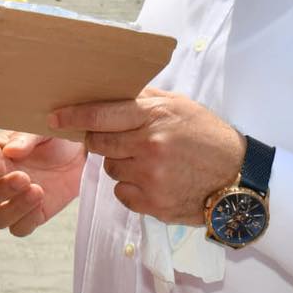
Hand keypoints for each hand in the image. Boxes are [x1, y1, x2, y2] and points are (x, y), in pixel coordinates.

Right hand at [0, 130, 85, 235]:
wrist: (78, 155)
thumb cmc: (53, 138)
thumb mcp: (40, 130)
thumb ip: (25, 138)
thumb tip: (11, 150)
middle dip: (1, 190)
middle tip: (24, 178)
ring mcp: (12, 201)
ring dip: (14, 208)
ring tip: (38, 191)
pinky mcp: (30, 216)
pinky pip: (19, 229)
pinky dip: (28, 220)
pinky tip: (41, 202)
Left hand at [51, 87, 243, 225]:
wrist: (238, 177)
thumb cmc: (207, 136)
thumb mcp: (179, 105)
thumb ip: (145, 98)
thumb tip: (111, 89)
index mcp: (153, 116)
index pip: (101, 114)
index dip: (73, 115)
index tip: (54, 116)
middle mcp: (149, 145)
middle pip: (99, 143)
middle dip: (100, 140)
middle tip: (119, 139)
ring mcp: (151, 176)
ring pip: (110, 169)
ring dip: (120, 164)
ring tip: (147, 160)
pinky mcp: (154, 203)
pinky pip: (122, 193)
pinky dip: (131, 188)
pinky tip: (153, 180)